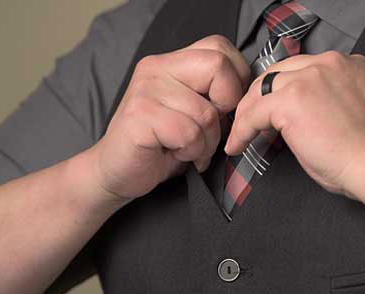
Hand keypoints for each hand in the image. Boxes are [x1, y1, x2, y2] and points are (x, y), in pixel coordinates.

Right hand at [88, 35, 250, 201]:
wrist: (115, 172)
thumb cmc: (159, 145)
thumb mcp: (192, 112)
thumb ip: (214, 95)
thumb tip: (249, 95)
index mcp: (171, 62)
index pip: (220, 48)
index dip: (235, 81)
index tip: (225, 109)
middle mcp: (156, 68)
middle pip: (218, 68)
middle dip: (225, 107)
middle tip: (209, 130)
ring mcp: (146, 90)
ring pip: (206, 112)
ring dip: (206, 142)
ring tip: (188, 149)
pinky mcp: (140, 116)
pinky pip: (189, 134)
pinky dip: (191, 152)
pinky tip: (177, 155)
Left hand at [224, 51, 364, 206]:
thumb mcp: (350, 110)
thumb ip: (326, 100)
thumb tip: (296, 117)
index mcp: (347, 64)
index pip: (300, 70)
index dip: (281, 90)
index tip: (271, 110)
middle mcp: (328, 63)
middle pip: (277, 73)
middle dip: (259, 98)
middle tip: (248, 121)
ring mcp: (308, 78)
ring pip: (261, 90)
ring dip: (247, 114)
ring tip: (240, 136)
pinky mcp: (291, 100)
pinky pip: (254, 113)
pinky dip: (242, 130)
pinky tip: (238, 145)